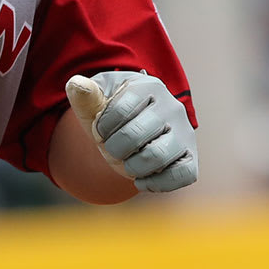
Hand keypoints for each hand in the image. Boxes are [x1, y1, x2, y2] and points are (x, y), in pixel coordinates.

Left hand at [64, 70, 197, 193]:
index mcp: (148, 86)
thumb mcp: (95, 105)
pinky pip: (181, 176)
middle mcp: (172, 106)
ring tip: (128, 162)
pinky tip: (142, 179)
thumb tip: (77, 84)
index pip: (118, 111)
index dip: (102, 128)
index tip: (102, 129)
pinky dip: (156, 184)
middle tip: (114, 148)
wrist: (133, 135)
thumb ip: (84, 96)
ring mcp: (185, 132)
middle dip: (114, 148)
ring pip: (156, 156)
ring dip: (131, 167)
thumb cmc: (113, 117)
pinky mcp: (191, 158)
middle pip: (134, 135)